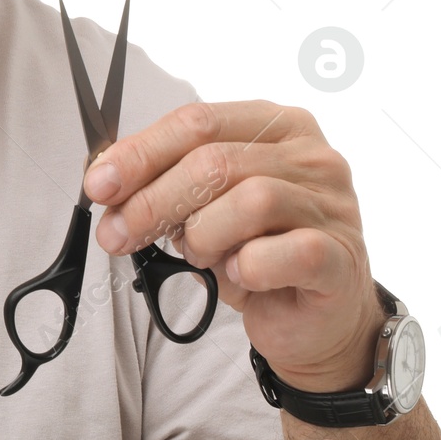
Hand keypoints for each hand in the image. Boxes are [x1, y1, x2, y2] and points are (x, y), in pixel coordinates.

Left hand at [82, 100, 387, 392]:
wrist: (312, 318)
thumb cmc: (256, 250)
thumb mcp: (203, 205)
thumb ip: (164, 181)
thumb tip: (104, 179)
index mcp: (276, 123)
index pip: (197, 121)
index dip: (140, 152)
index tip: (99, 184)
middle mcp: (312, 155)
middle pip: (215, 160)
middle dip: (153, 199)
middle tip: (118, 233)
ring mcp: (333, 205)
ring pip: (250, 200)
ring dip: (204, 234)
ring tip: (201, 254)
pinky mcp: (341, 258)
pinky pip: (286, 252)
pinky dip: (247, 266)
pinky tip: (240, 274)